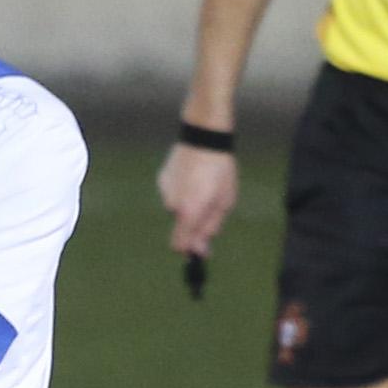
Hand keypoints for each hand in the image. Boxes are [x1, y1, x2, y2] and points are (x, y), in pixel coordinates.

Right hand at [158, 142, 238, 260]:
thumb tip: (201, 249)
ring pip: (177, 208)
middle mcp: (172, 205)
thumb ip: (210, 227)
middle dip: (193, 223)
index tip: (200, 249)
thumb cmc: (220, 170)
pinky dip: (182, 189)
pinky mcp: (163, 178)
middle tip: (210, 207)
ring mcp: (165, 191)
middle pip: (180, 226)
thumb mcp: (224, 202)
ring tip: (204, 185)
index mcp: (189, 213)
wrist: (204, 136)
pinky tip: (193, 174)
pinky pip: (173, 192)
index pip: (179, 245)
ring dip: (188, 204)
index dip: (189, 250)